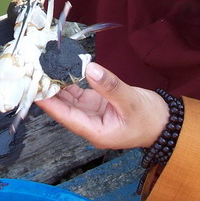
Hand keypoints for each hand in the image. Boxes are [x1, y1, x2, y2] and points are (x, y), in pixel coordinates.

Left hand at [37, 62, 169, 149]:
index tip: (35, 91)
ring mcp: (92, 114)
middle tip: (35, 74)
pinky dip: (69, 81)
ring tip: (43, 69)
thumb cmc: (150, 119)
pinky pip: (78, 93)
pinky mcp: (96, 103)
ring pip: (69, 99)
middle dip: (49, 92)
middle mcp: (90, 124)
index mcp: (97, 132)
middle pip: (63, 108)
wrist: (165, 122)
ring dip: (57, 85)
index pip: (67, 117)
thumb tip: (89, 69)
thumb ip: (110, 86)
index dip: (50, 104)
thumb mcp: (131, 101)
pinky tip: (60, 70)